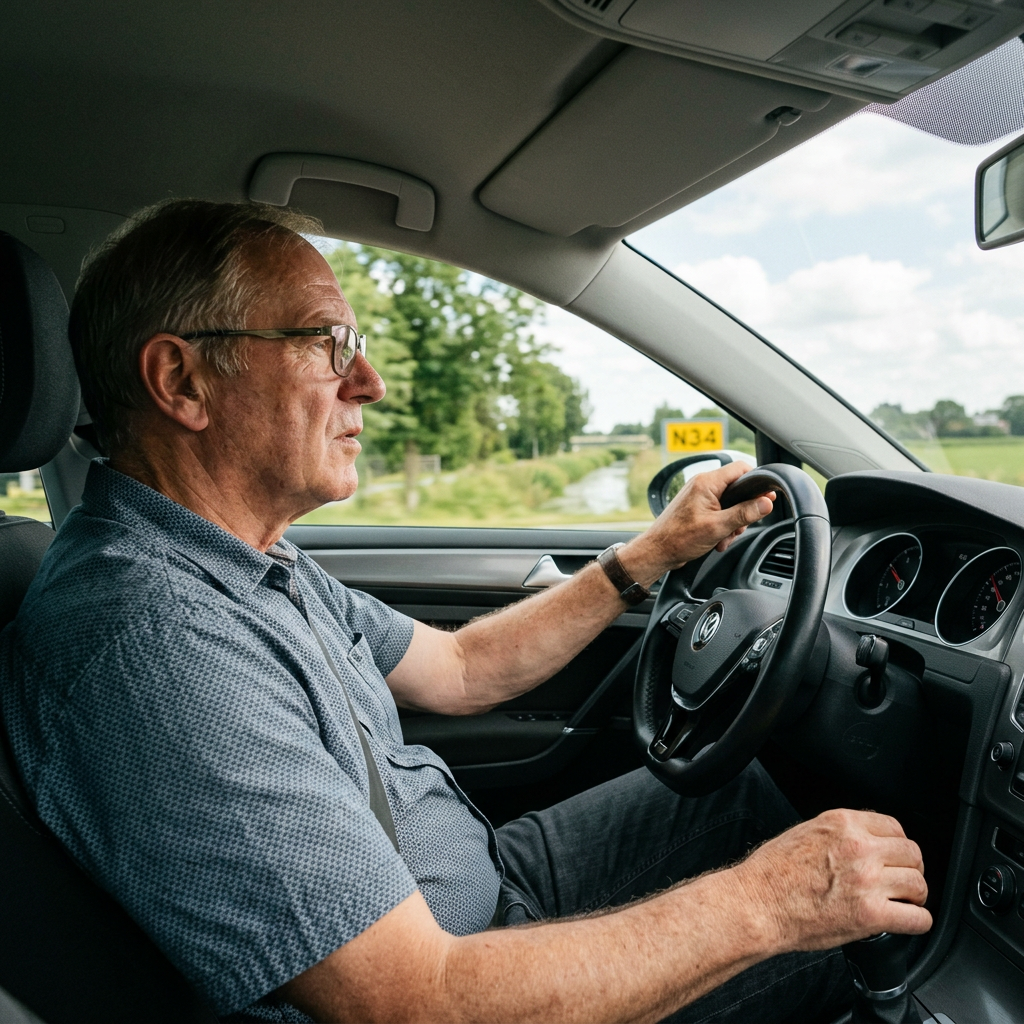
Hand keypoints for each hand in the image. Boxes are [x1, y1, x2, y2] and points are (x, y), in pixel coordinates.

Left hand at [622, 462, 774, 583]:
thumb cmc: (679, 538)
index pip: (741, 468)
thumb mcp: (718, 527)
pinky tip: (717, 540)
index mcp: (707, 482)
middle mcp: (702, 485)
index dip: (756, 481)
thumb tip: (766, 503)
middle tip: (738, 527)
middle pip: (737, 489)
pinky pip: (719, 512)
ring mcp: (699, 496)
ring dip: (732, 523)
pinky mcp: (697, 508)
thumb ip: (744, 513)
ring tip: (724, 538)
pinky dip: (722, 526)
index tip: (766, 497)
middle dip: (743, 511)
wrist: (657, 552)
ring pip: (730, 504)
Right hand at [734, 808, 931, 952]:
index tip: (894, 858)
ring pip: (919, 885)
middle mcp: (859, 847)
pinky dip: (917, 922)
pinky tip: (905, 922)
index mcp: (842, 823)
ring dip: (914, 896)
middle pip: (912, 854)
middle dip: (910, 869)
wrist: (758, 904)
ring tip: (903, 903)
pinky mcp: (871, 915)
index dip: (897, 846)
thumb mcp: (804, 832)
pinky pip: (918, 919)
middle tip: (902, 882)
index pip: (894, 827)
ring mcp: (867, 881)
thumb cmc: (771, 873)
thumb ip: (838, 834)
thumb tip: (860, 842)